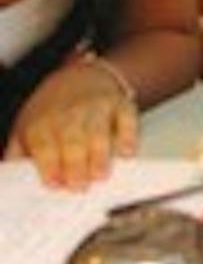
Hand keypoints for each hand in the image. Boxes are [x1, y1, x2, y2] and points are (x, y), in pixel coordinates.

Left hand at [6, 60, 135, 188]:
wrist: (80, 77)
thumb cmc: (52, 112)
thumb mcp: (26, 128)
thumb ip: (19, 156)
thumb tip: (12, 180)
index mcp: (42, 123)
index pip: (43, 145)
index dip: (49, 165)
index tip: (54, 184)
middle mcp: (69, 113)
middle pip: (72, 140)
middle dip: (75, 165)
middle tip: (79, 187)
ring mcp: (96, 107)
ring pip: (98, 131)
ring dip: (99, 155)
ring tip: (100, 175)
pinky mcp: (120, 104)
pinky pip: (127, 120)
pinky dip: (128, 137)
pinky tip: (125, 153)